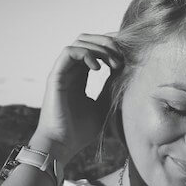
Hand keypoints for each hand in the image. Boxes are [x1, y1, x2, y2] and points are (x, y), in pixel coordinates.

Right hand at [31, 33, 123, 164]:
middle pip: (88, 40)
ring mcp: (62, 72)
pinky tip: (99, 68)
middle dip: (108, 42)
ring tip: (114, 64)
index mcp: (80, 76)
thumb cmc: (80, 131)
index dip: (111, 44)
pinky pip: (69, 52)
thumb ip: (110, 86)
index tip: (129, 50)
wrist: (62, 145)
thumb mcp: (103, 105)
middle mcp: (70, 71)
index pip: (95, 50)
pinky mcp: (56, 76)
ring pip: (80, 42)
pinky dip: (86, 54)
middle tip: (122, 56)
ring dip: (100, 48)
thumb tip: (124, 69)